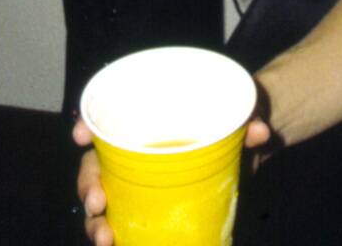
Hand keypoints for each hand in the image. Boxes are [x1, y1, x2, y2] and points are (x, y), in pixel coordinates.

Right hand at [71, 113, 273, 241]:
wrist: (246, 145)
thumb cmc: (233, 118)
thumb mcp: (242, 109)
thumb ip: (250, 116)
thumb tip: (260, 132)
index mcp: (148, 118)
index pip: (107, 117)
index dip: (88, 124)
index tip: (81, 135)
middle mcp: (133, 150)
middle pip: (95, 165)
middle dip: (87, 183)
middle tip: (97, 200)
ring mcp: (137, 183)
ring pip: (102, 202)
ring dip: (95, 222)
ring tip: (105, 238)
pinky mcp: (149, 210)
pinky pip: (122, 225)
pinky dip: (114, 238)